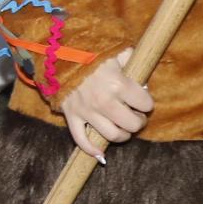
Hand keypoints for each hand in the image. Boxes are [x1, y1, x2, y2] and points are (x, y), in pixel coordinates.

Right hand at [59, 48, 152, 162]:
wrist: (56, 52)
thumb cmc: (89, 52)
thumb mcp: (115, 51)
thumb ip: (132, 61)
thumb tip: (143, 77)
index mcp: (118, 85)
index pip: (146, 104)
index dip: (146, 102)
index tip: (141, 98)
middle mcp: (105, 102)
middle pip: (133, 125)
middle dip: (138, 120)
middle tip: (135, 114)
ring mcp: (87, 112)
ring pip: (113, 136)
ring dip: (122, 134)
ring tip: (122, 125)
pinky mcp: (71, 116)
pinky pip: (81, 139)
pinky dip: (91, 149)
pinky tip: (100, 152)